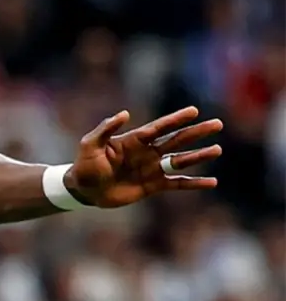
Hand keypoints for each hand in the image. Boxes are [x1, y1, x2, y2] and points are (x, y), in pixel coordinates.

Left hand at [69, 106, 222, 207]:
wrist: (84, 190)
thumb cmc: (85, 165)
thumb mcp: (89, 144)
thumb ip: (106, 128)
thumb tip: (125, 113)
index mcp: (133, 140)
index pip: (159, 127)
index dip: (176, 119)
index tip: (194, 111)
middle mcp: (147, 152)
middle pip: (176, 140)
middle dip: (196, 132)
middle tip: (217, 124)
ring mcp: (151, 169)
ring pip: (180, 161)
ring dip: (199, 156)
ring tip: (217, 150)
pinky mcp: (153, 186)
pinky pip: (178, 184)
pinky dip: (194, 183)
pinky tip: (212, 182)